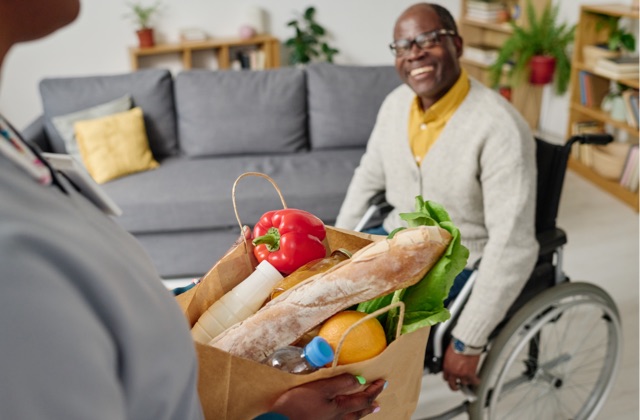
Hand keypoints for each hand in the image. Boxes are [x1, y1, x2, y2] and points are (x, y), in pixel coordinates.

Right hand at [268, 373, 385, 419]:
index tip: (383, 382)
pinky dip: (346, 419)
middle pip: (358, 413)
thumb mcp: (320, 388)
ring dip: (359, 414)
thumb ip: (340, 383)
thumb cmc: (298, 405)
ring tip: (364, 411)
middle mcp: (338, 419)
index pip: (363, 398)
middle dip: (369, 405)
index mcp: (340, 408)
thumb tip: (360, 379)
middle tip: (378, 403)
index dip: (374, 390)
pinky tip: (340, 418)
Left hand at [442, 343, 480, 390]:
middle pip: (452, 384)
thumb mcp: (448, 354)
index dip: (449, 379)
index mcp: (447, 367)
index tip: (451, 379)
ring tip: (469, 380)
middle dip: (455, 387)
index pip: (445, 377)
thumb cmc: (457, 345)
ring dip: (466, 381)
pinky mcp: (470, 373)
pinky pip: (474, 381)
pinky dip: (476, 381)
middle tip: (457, 387)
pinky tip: (477, 380)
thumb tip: (451, 362)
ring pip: (464, 383)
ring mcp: (462, 374)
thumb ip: (449, 361)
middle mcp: (453, 372)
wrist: (464, 344)